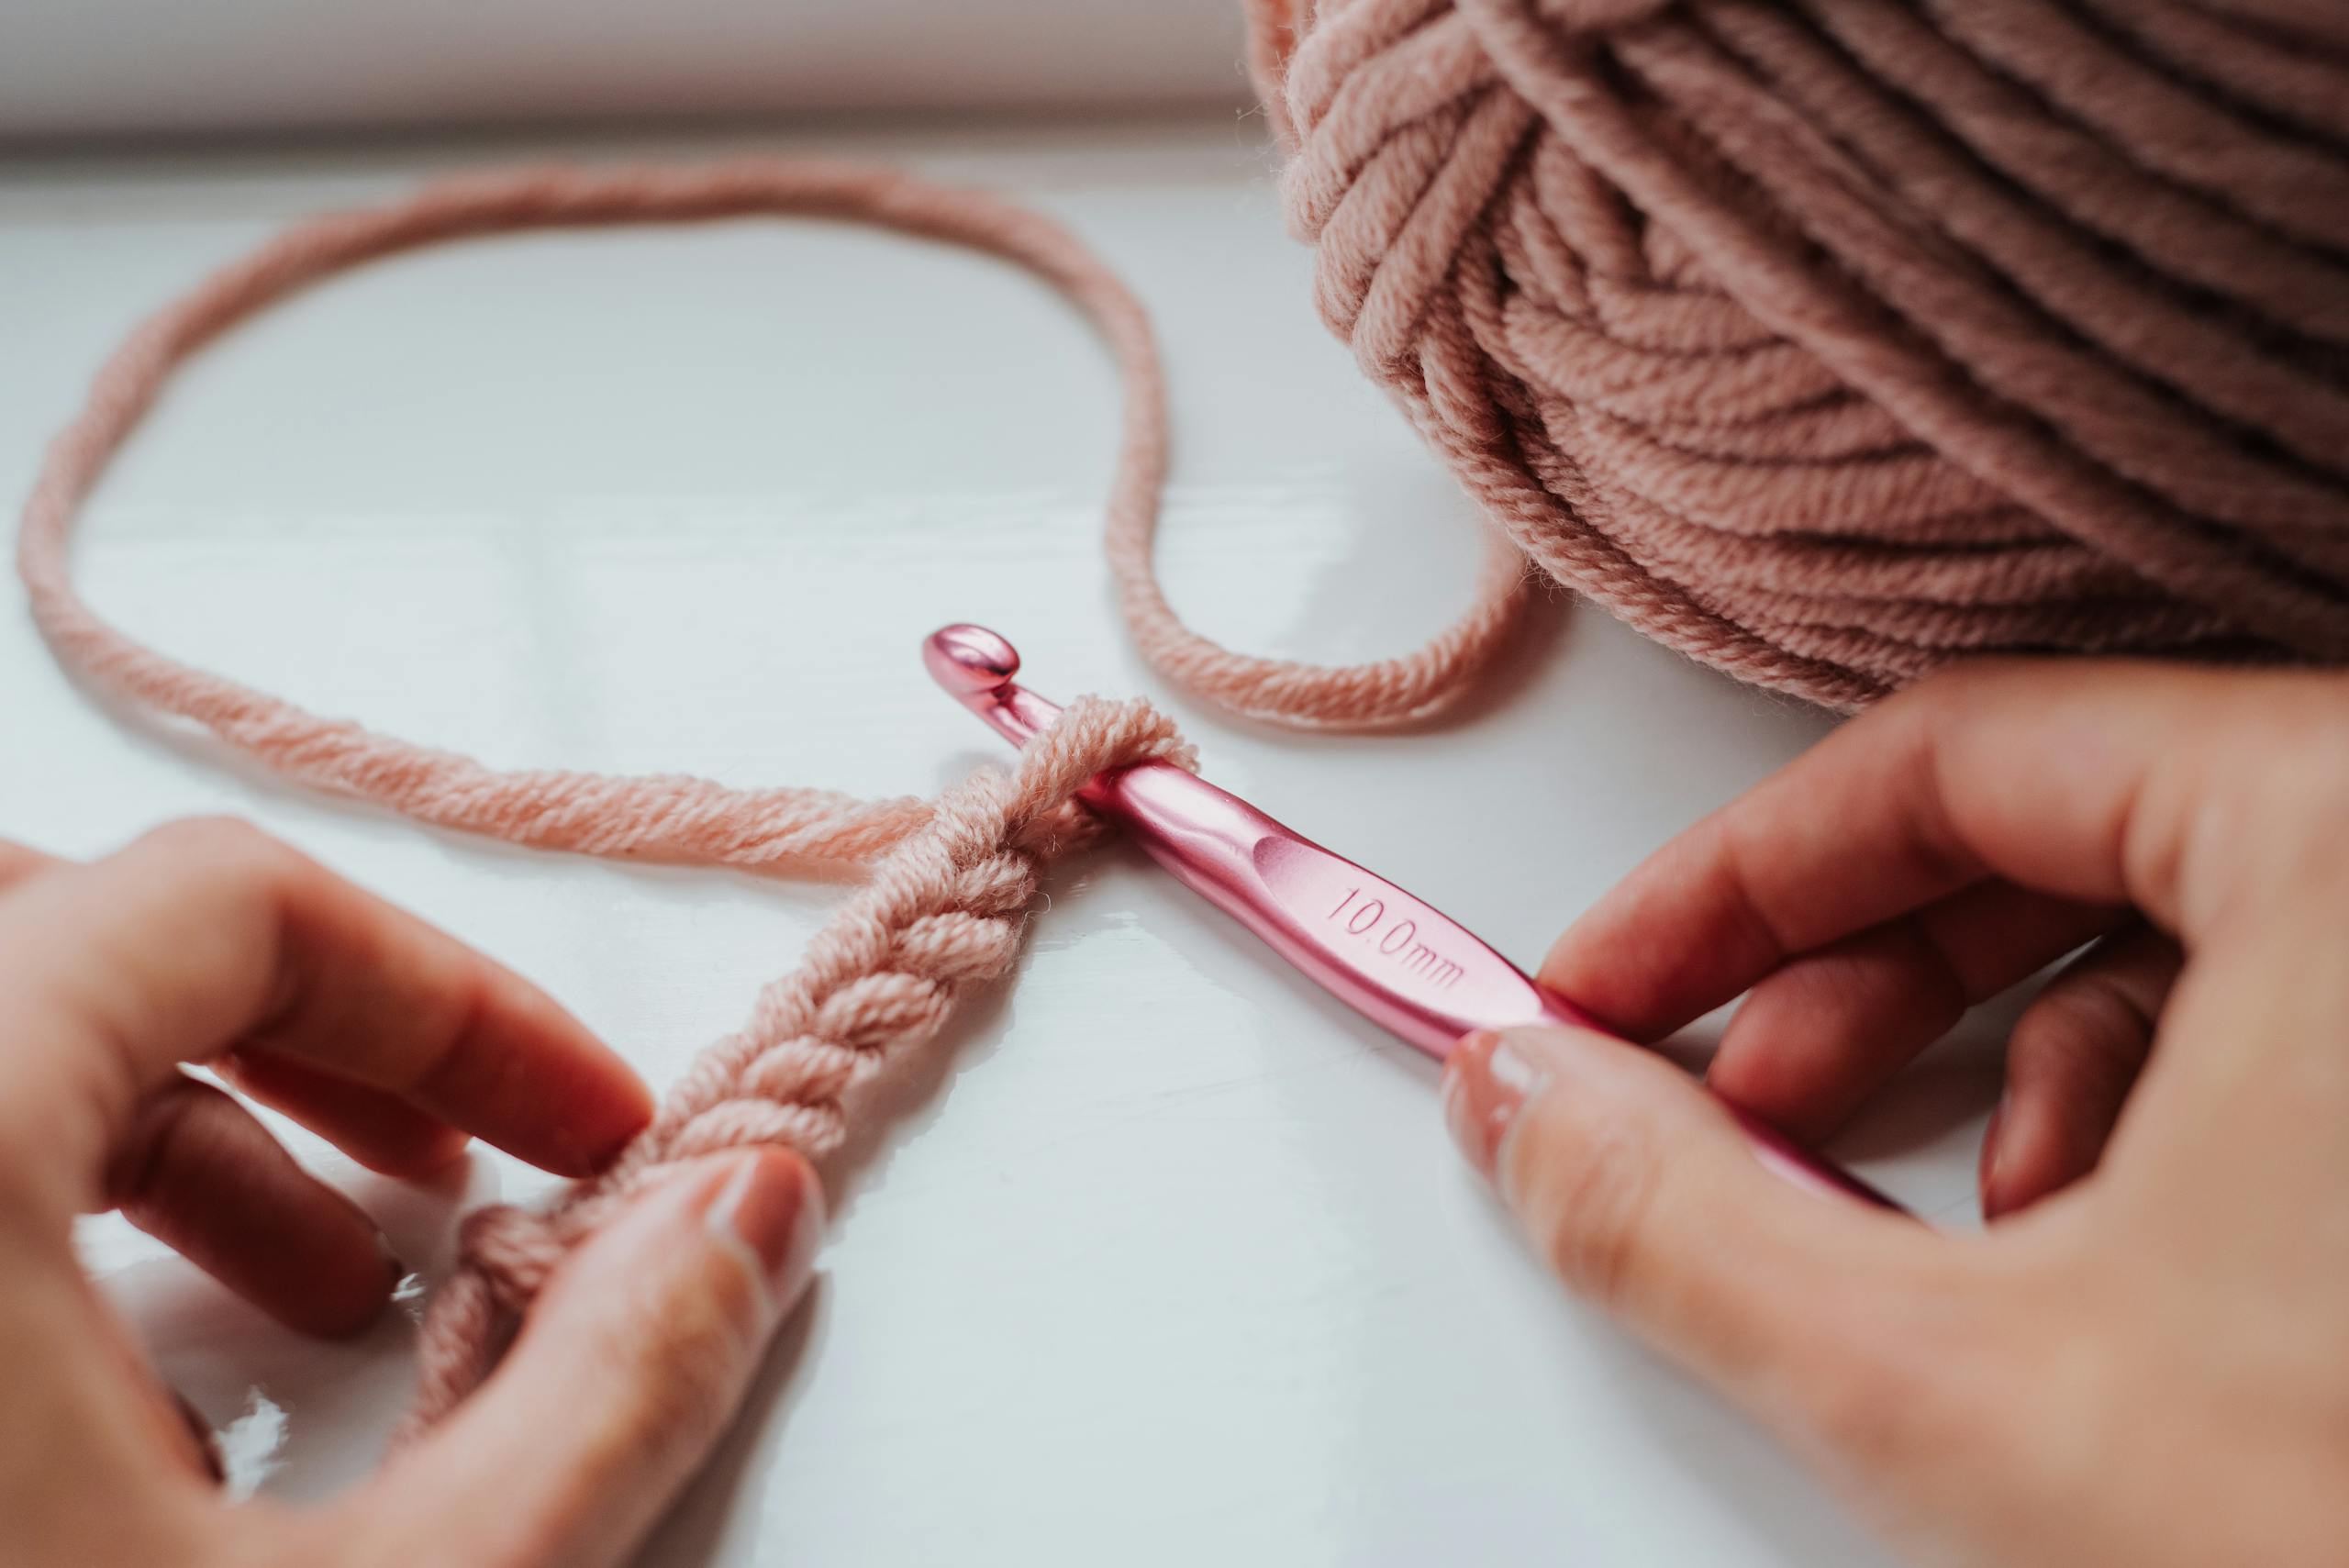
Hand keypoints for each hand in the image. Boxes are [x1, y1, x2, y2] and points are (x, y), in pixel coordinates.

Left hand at [0, 818, 820, 1567]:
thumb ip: (599, 1398)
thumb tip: (742, 1218)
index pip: (219, 904)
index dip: (454, 996)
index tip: (580, 1116)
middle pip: (74, 927)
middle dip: (303, 1023)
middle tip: (455, 1151)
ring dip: (176, 1125)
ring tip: (334, 1284)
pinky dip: (45, 1216)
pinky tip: (168, 1422)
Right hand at [1441, 662, 2348, 1565]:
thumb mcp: (1962, 1391)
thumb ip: (1679, 1225)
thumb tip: (1530, 1112)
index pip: (1957, 756)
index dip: (1733, 883)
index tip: (1617, 983)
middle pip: (2067, 828)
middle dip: (1856, 981)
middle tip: (1723, 1100)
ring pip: (2185, 936)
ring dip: (2004, 1071)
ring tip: (1934, 1229)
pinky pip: (2297, 1025)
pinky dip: (2155, 1123)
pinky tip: (2105, 1270)